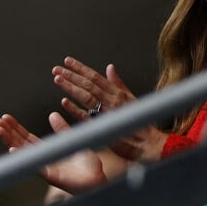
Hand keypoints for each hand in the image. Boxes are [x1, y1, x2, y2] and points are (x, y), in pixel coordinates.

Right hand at [0, 112, 106, 193]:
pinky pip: (34, 165)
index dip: (16, 128)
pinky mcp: (50, 176)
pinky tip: (13, 150)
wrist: (98, 180)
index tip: (6, 118)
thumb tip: (52, 115)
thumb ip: (62, 129)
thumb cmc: (88, 165)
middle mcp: (42, 159)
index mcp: (46, 151)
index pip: (26, 138)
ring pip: (23, 153)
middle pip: (21, 144)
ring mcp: (44, 167)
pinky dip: (23, 158)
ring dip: (10, 142)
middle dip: (8, 133)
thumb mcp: (72, 140)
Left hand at [52, 56, 166, 161]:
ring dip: (71, 87)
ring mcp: (108, 114)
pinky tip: (64, 102)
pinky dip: (75, 109)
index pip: (95, 77)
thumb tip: (109, 68)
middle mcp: (112, 100)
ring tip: (58, 79)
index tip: (67, 61)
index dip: (80, 68)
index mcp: (117, 93)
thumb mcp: (130, 98)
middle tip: (57, 69)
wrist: (150, 143)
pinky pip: (87, 117)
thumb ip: (118, 83)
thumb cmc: (140, 121)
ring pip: (87, 96)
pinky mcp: (104, 128)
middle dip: (71, 75)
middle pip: (89, 84)